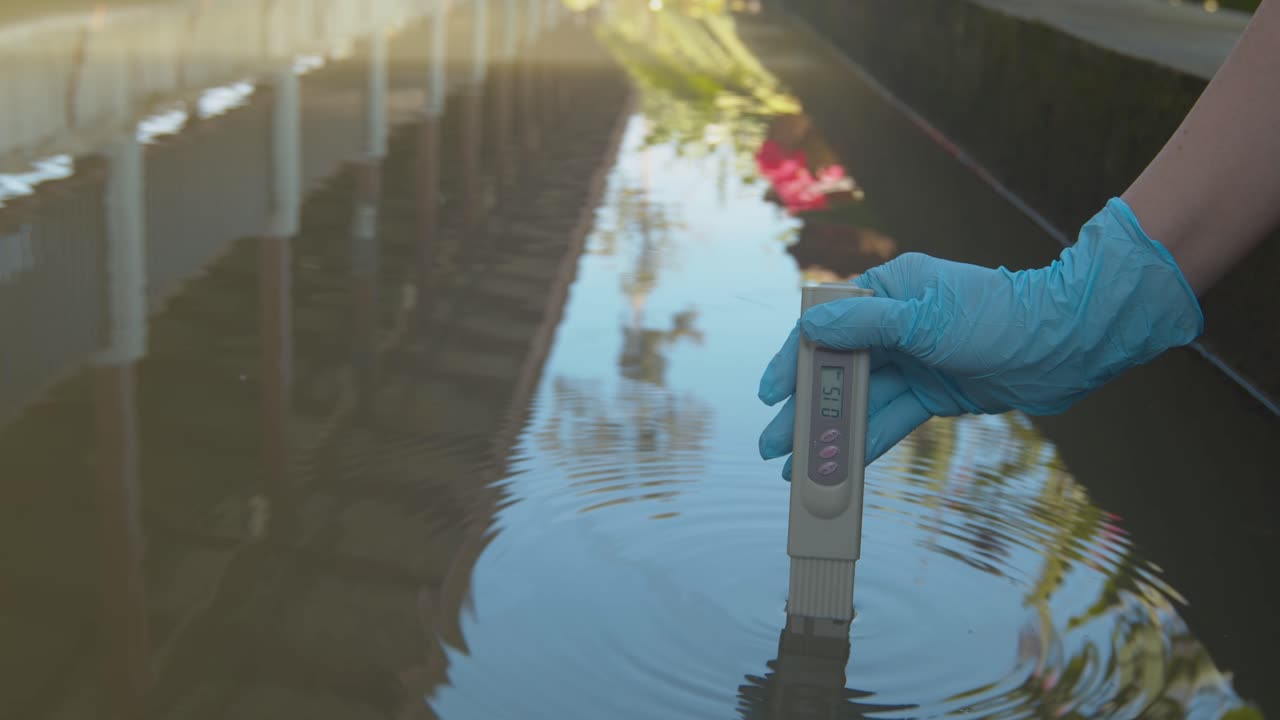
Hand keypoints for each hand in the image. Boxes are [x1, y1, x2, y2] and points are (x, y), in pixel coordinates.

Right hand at [757, 198, 1202, 478]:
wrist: (1067, 346)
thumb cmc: (999, 317)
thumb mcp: (928, 319)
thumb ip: (867, 325)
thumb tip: (811, 327)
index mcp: (889, 289)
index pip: (826, 324)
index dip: (793, 359)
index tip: (769, 393)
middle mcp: (895, 323)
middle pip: (837, 369)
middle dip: (803, 410)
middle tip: (771, 446)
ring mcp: (913, 360)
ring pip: (861, 401)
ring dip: (829, 435)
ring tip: (795, 471)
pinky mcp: (932, 393)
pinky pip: (890, 419)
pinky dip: (865, 443)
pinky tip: (839, 469)